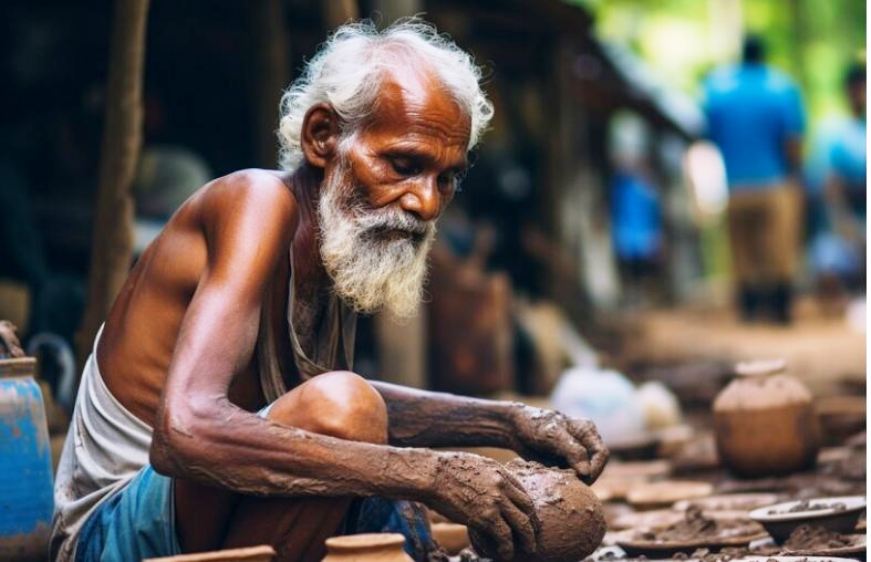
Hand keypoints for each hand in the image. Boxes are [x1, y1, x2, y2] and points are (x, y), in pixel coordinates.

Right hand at [425, 451, 539, 560]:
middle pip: (528, 508)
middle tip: (534, 536)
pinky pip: (505, 537)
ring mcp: (495, 501)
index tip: (528, 519)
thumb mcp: (473, 465)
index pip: (523, 492)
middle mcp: (502, 485)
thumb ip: (486, 476)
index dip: (528, 508)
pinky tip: (505, 554)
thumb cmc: (444, 469)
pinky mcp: (485, 516)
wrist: (431, 474)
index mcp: (500, 472)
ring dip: (528, 540)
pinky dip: (508, 548)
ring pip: (523, 524)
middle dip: (534, 524)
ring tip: (528, 550)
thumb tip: (486, 483)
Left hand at [507, 404, 607, 483]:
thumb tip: (586, 472)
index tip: (581, 479)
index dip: (595, 469)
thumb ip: (572, 451)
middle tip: (569, 485)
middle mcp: (585, 442)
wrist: (514, 429)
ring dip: (574, 481)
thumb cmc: (533, 425)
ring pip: (584, 475)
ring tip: (557, 478)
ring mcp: (576, 454)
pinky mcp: (565, 463)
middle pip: (595, 467)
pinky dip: (564, 480)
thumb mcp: (552, 435)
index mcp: (587, 430)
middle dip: (584, 478)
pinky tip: (552, 478)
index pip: (601, 454)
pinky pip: (571, 477)